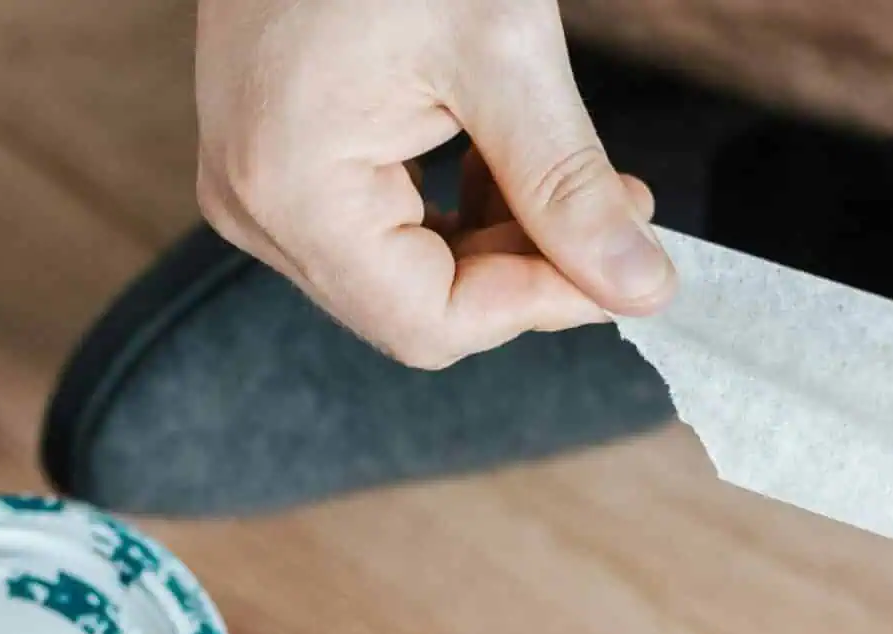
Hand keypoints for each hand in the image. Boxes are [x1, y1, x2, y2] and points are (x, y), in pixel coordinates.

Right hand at [195, 0, 674, 368]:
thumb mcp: (502, 50)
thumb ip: (567, 184)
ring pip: (404, 275)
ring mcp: (255, 189)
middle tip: (618, 206)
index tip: (628, 266)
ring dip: (500, 241)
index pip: (430, 323)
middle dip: (528, 269)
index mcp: (291, 190)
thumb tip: (639, 287)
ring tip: (575, 175)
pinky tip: (503, 157)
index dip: (540, 305)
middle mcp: (254, 208)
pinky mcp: (276, 164)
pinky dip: (456, 210)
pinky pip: (378, 230)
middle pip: (416, 307)